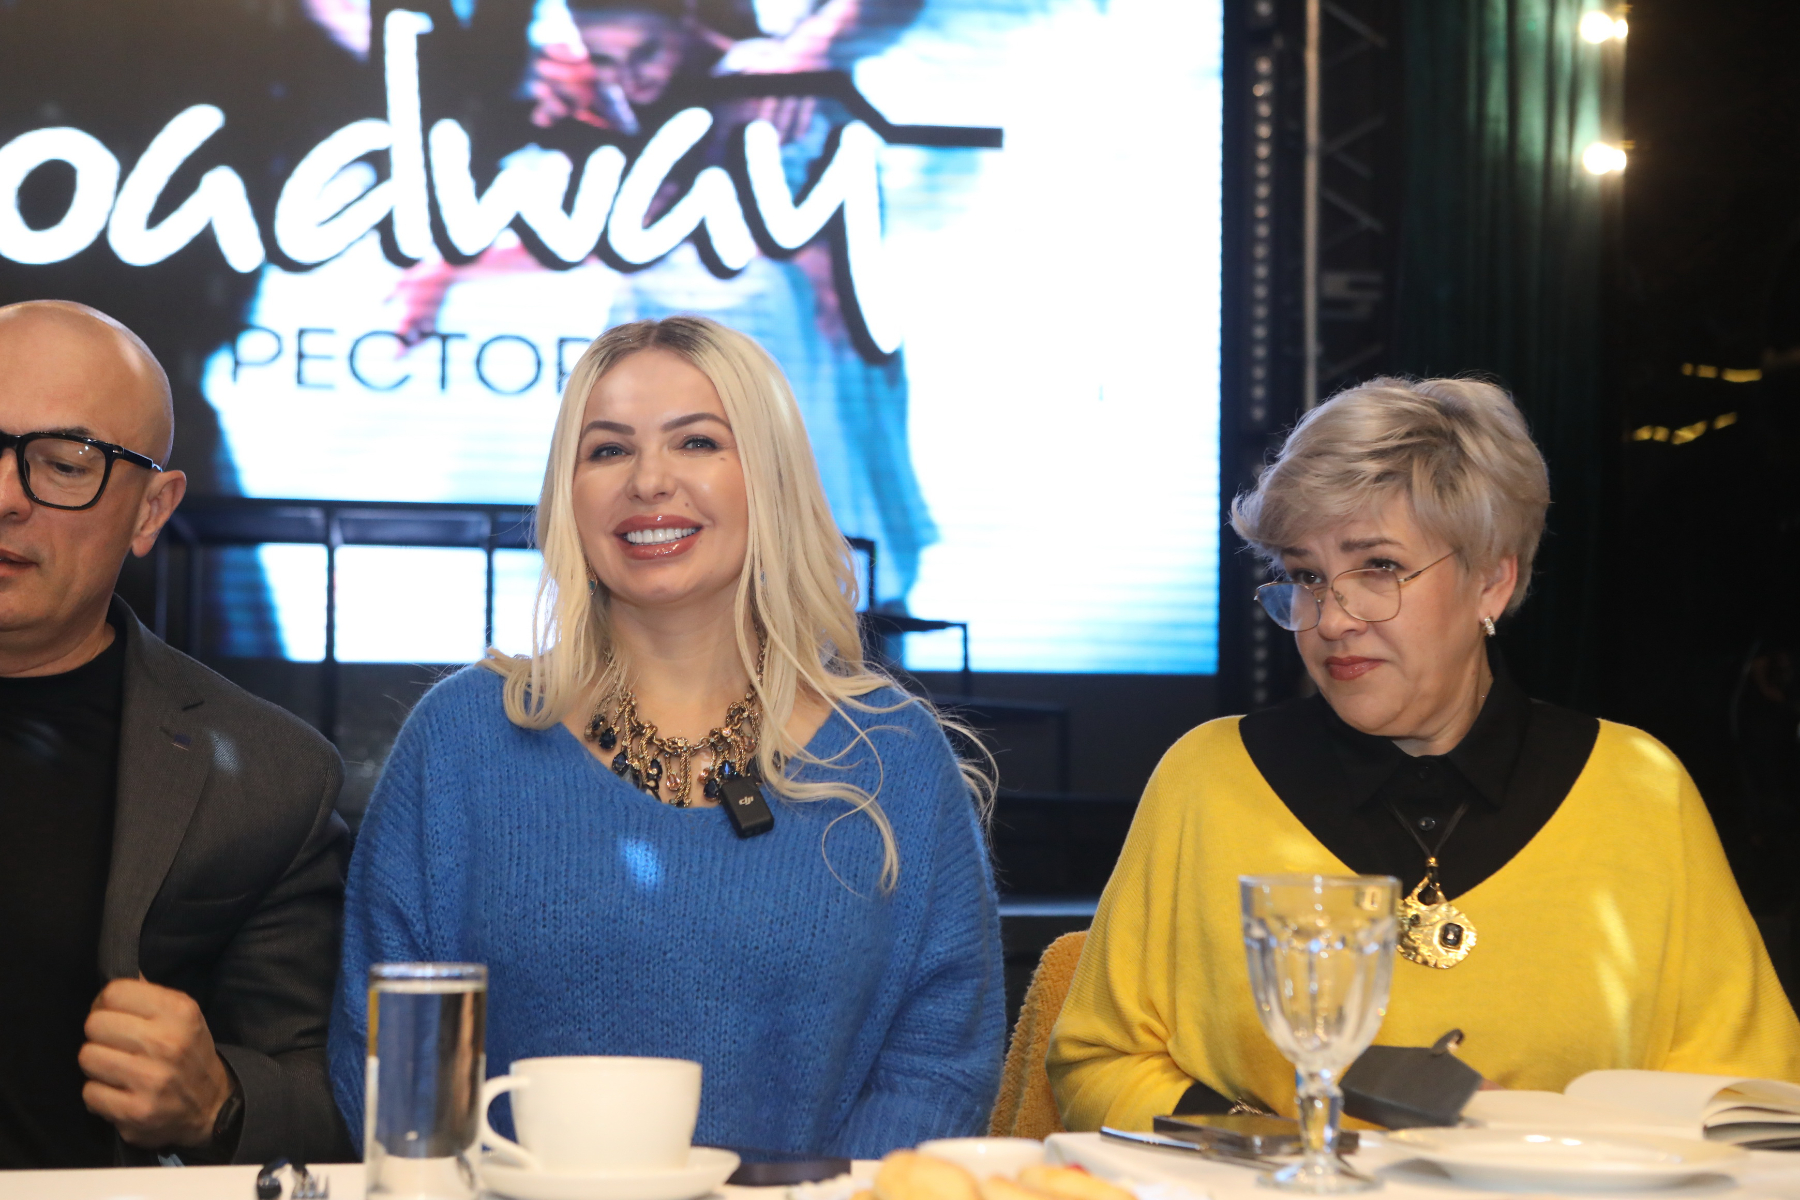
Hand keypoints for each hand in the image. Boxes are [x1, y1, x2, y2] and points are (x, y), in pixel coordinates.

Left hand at [80, 978, 233, 1148]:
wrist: (212, 1104)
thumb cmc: (188, 1052)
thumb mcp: (182, 1015)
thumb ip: (148, 994)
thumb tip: (119, 975)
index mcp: (179, 1011)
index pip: (115, 991)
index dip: (106, 1003)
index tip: (115, 1015)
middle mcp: (166, 1042)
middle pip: (95, 1024)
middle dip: (100, 1034)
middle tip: (115, 1044)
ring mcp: (151, 1079)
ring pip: (87, 1057)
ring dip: (97, 1064)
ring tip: (116, 1068)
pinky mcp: (136, 1111)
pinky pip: (90, 1093)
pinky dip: (99, 1094)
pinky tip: (118, 1091)